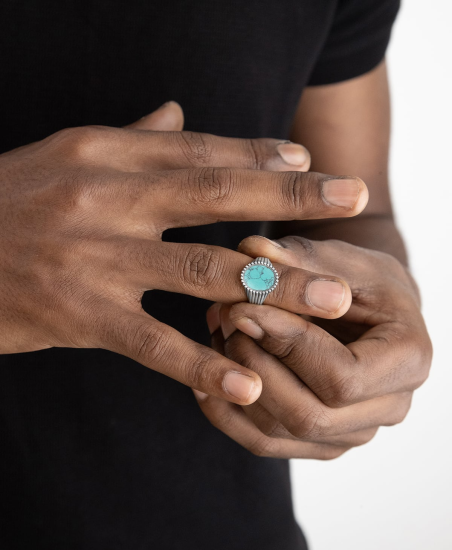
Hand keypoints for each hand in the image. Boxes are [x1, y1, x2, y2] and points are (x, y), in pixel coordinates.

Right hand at [0, 104, 368, 402]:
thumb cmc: (9, 200)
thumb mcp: (67, 154)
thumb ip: (132, 139)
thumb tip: (180, 115)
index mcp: (106, 154)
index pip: (199, 152)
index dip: (259, 156)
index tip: (310, 165)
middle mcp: (108, 198)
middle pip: (216, 196)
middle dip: (290, 199)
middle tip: (352, 201)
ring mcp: (96, 259)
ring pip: (200, 270)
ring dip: (270, 286)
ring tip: (330, 300)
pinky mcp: (80, 315)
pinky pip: (153, 343)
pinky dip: (202, 365)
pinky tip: (249, 383)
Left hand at [194, 235, 431, 457]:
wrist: (359, 305)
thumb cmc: (356, 278)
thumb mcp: (339, 257)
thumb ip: (300, 258)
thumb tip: (250, 254)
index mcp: (408, 361)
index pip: (341, 377)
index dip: (285, 345)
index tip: (241, 308)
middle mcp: (387, 407)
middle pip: (307, 417)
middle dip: (253, 366)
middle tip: (223, 318)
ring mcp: (350, 432)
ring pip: (276, 433)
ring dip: (233, 384)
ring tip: (216, 331)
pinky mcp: (317, 440)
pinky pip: (262, 440)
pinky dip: (225, 409)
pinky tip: (207, 369)